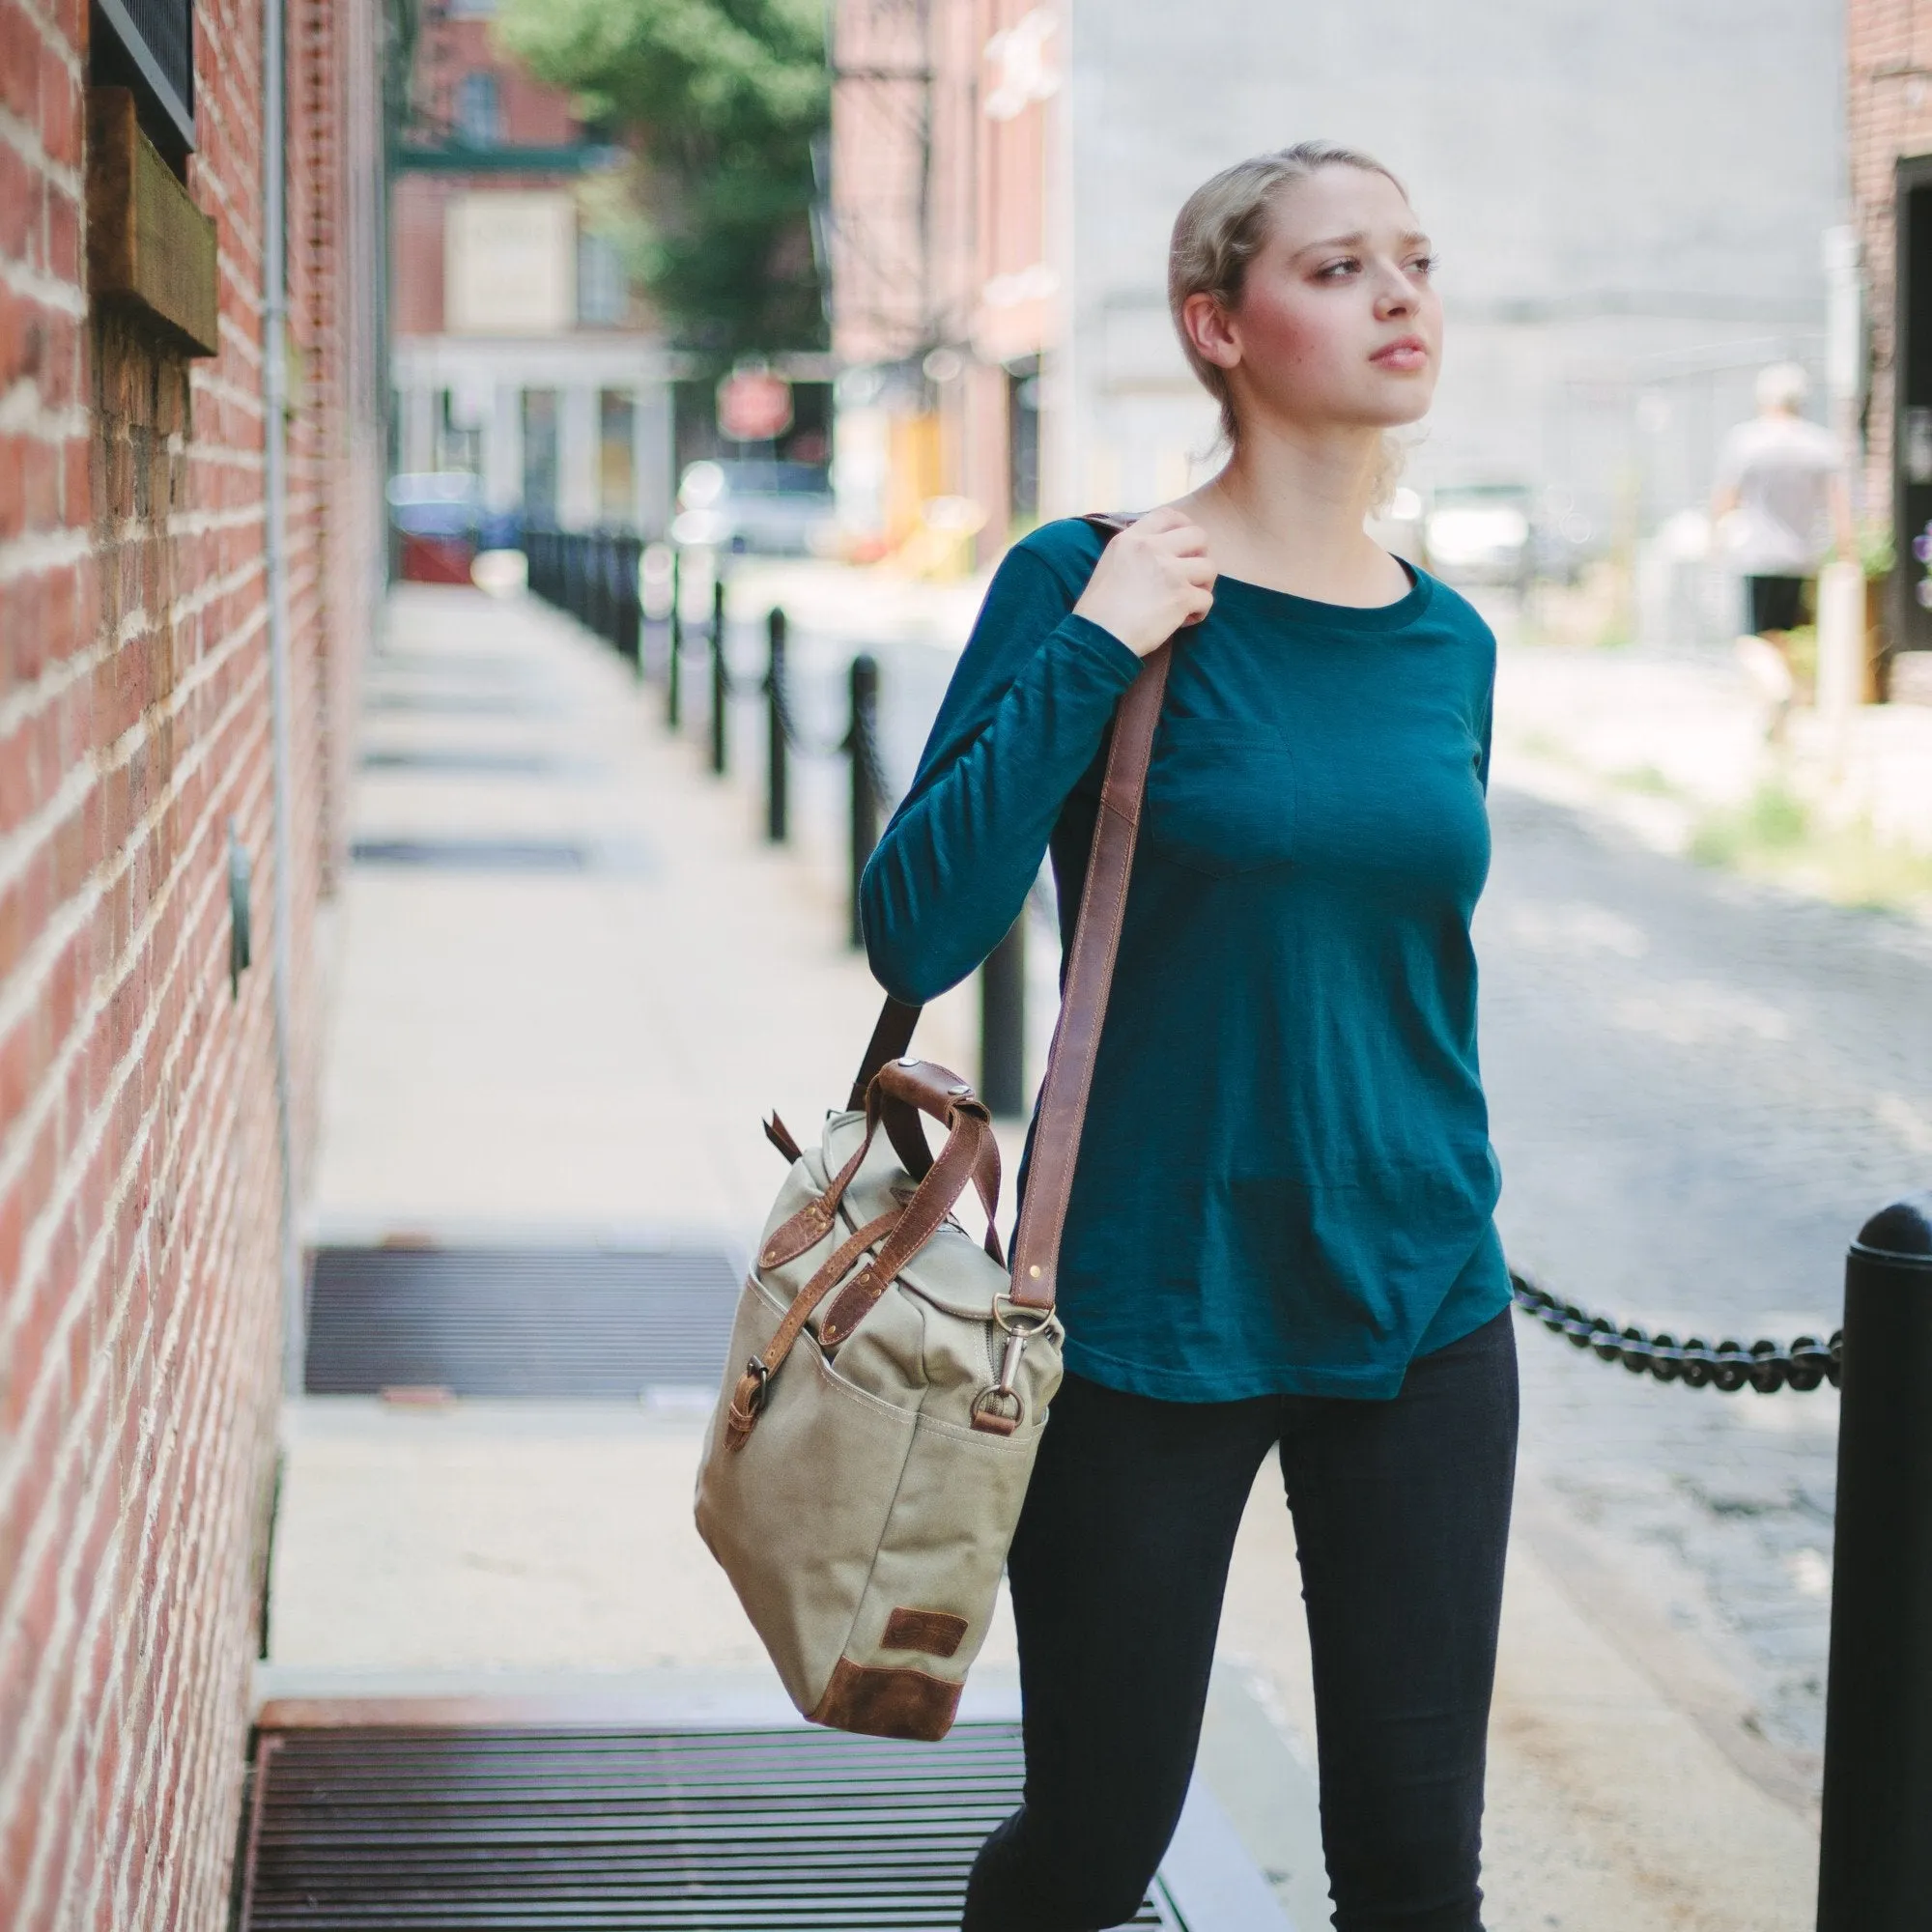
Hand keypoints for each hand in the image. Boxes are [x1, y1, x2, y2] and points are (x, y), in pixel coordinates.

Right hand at [1072, 506, 1216, 657]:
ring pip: (1209, 568)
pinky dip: (1198, 612)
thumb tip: (1157, 553)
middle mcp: (1153, 549)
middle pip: (1198, 536)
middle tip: (1191, 573)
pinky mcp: (1182, 597)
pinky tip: (1182, 621)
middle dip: (1201, 554)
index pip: (1167, 515)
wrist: (1099, 637)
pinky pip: (1207, 599)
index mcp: (1132, 539)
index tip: (1186, 541)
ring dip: (1202, 585)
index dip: (1184, 525)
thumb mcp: (1109, 565)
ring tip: (1187, 600)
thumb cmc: (1097, 610)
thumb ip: (1134, 553)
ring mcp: (1170, 571)